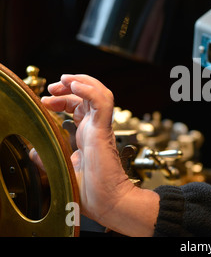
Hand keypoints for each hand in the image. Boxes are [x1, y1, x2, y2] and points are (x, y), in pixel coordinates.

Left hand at [41, 74, 158, 235]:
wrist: (106, 201)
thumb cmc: (93, 191)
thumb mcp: (61, 168)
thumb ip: (47, 157)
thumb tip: (33, 150)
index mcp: (88, 134)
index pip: (79, 106)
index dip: (63, 98)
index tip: (47, 100)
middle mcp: (95, 128)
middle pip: (88, 95)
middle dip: (70, 86)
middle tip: (54, 86)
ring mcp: (101, 127)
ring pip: (99, 93)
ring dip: (82, 82)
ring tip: (66, 80)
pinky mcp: (104, 130)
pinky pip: (103, 103)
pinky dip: (90, 90)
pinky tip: (76, 87)